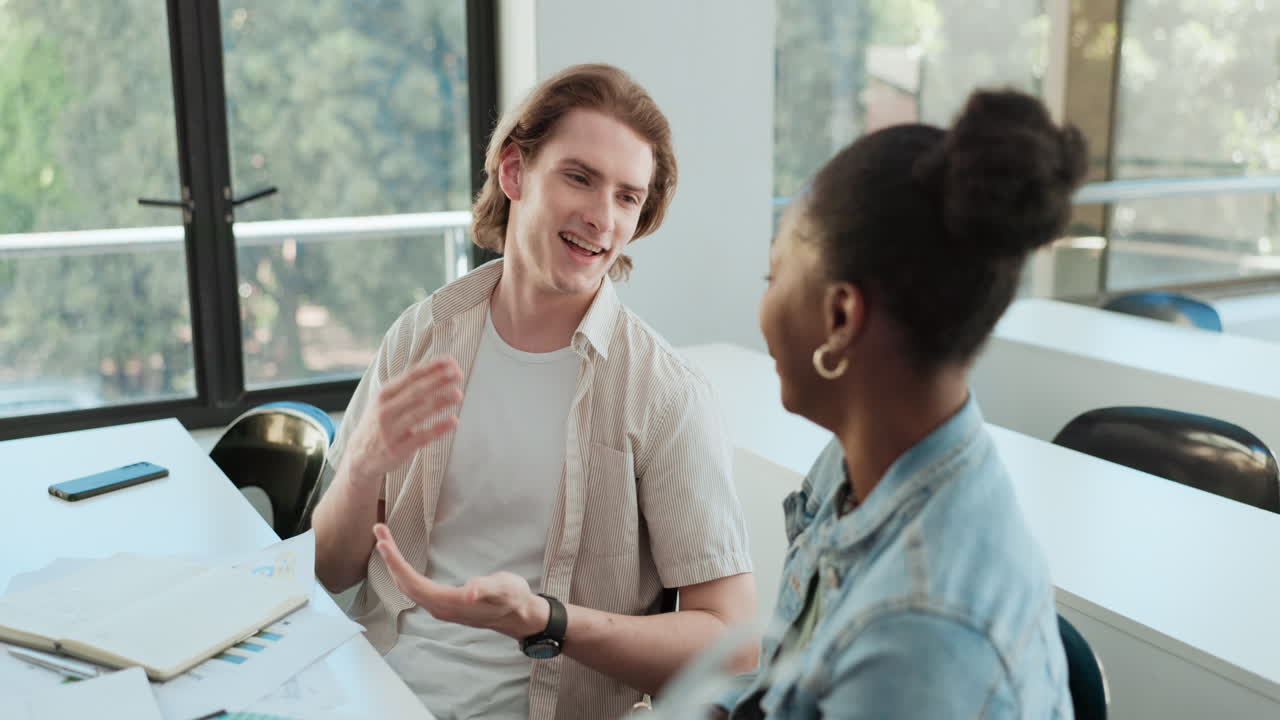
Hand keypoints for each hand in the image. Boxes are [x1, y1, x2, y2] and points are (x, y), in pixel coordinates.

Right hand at [343, 356, 462, 487]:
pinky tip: (453, 421)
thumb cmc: (380, 422)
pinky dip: (438, 428)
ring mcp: (391, 431)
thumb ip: (407, 386)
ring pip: (419, 413)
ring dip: (440, 402)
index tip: (452, 361)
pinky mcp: (398, 449)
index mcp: (384, 395)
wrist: (359, 456)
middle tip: (458, 374)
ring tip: (459, 394)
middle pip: (416, 392)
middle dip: (438, 381)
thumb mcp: (385, 401)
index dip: (432, 368)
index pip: (411, 376)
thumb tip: (436, 367)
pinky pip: (422, 437)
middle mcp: (385, 410)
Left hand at [373, 523, 548, 638]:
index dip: (396, 563)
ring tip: (384, 541)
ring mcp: (439, 606)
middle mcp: (438, 607)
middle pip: (404, 583)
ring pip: (407, 586)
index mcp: (448, 603)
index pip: (413, 583)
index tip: (383, 542)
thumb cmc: (513, 598)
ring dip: (394, 564)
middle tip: (379, 531)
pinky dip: (403, 571)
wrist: (519, 615)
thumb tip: (470, 590)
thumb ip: (487, 588)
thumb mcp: (505, 589)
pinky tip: (400, 562)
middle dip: (389, 558)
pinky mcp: (442, 603)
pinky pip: (414, 587)